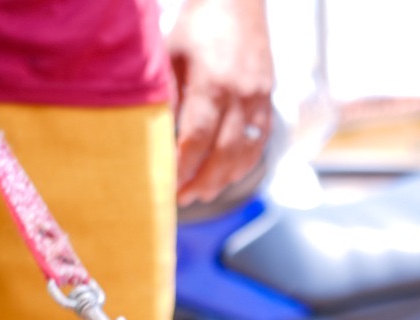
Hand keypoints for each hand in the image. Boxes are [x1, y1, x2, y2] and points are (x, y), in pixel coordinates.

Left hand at [169, 0, 274, 204]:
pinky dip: (241, 167)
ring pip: (244, 157)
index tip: (164, 185)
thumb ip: (165, 96)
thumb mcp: (171, 56)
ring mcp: (259, 104)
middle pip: (223, 157)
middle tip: (180, 200)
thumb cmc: (196, 28)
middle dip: (201, 184)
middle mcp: (240, 98)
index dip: (181, 169)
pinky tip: (224, 176)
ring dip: (222, 181)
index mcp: (212, 85)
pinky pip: (258, 147)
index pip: (196, 141)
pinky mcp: (267, 105)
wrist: (237, 5)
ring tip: (200, 194)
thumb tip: (152, 139)